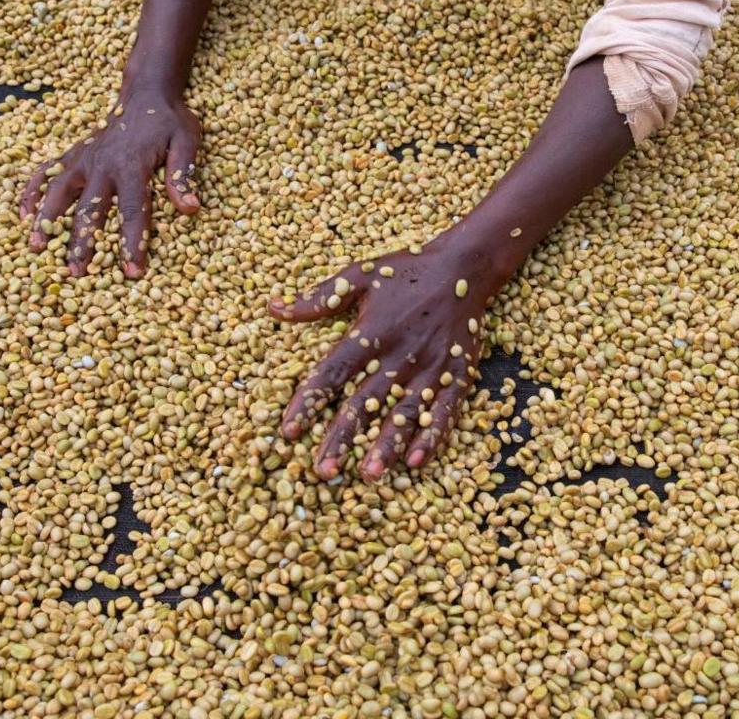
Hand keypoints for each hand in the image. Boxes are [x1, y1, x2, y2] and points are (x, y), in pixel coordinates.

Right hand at [20, 85, 200, 276]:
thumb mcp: (186, 141)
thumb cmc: (169, 121)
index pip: (132, 210)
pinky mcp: (72, 155)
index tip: (132, 271)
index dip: (132, 242)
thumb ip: (183, 174)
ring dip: (46, 221)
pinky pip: (45, 172)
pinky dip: (31, 191)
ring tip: (36, 248)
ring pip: (58, 193)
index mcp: (132, 166)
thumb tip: (190, 209)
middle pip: (89, 210)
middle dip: (83, 243)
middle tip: (77, 274)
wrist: (145, 93)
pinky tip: (23, 215)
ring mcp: (83, 159)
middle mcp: (102, 165)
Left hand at [268, 239, 505, 480]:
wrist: (465, 265)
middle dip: (342, 437)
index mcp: (371, 332)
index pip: (333, 372)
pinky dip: (433, 435)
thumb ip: (319, 299)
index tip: (288, 429)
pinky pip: (445, 409)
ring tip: (370, 473)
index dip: (309, 401)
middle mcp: (399, 354)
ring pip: (404, 412)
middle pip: (364, 402)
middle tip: (324, 471)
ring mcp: (430, 367)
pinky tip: (418, 460)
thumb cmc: (407, 271)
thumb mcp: (360, 275)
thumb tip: (273, 308)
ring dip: (387, 445)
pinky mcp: (458, 373)